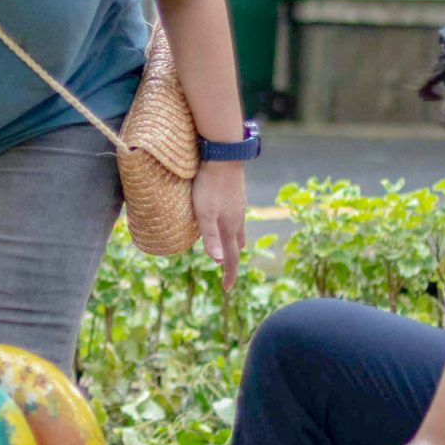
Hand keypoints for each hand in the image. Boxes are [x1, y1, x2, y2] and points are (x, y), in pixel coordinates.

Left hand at [192, 161, 246, 291]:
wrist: (224, 155)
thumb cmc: (210, 185)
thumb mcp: (205, 213)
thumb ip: (211, 237)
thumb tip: (218, 261)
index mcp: (229, 227)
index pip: (230, 257)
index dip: (229, 274)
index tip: (226, 289)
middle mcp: (237, 219)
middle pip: (237, 245)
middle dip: (232, 260)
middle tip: (226, 271)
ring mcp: (238, 206)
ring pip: (238, 230)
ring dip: (233, 242)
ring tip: (228, 248)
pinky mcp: (236, 195)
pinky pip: (236, 216)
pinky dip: (232, 226)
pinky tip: (226, 219)